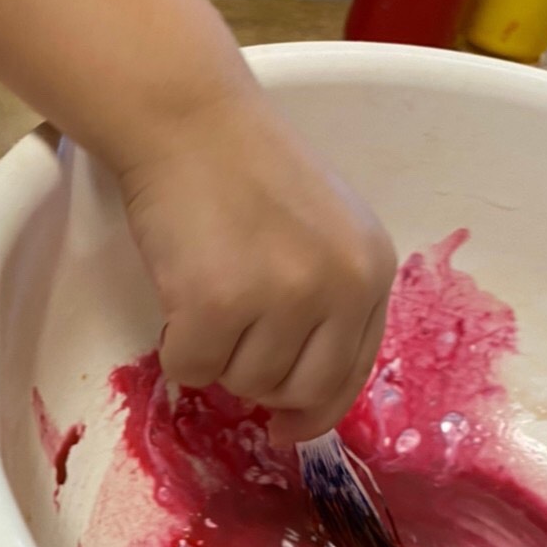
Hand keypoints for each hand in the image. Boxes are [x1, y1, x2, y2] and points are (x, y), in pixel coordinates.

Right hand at [119, 91, 395, 446]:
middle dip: (258, 381)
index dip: (315, 409)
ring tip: (203, 291)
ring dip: (214, 354)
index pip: (352, 373)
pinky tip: (177, 295)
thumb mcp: (322, 230)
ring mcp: (282, 295)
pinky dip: (175, 346)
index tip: (286, 426)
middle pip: (299, 391)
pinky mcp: (220, 303)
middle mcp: (339, 285)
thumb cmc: (244, 169)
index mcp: (371, 269)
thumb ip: (327, 300)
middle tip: (229, 339)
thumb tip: (299, 400)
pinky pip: (191, 369)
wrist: (187, 120)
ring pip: (242, 384)